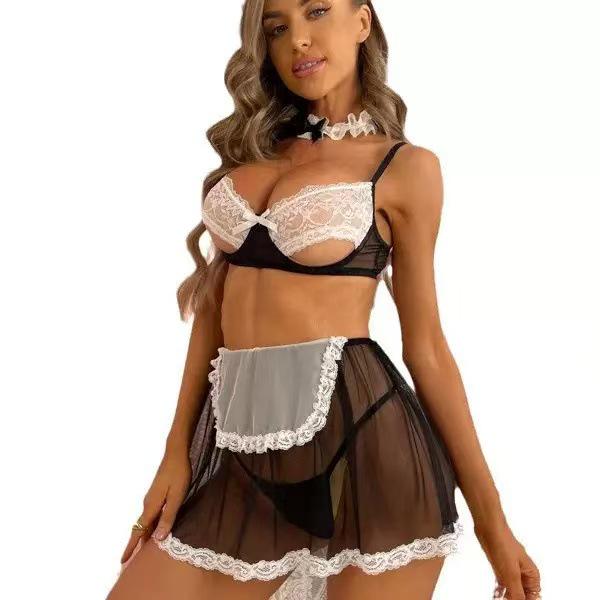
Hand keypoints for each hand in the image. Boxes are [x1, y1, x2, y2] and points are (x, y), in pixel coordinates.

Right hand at [119, 447, 191, 569]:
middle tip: (130, 562)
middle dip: (135, 544)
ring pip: (145, 521)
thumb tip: (157, 539)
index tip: (123, 561)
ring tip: (141, 550)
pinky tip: (154, 529)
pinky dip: (148, 526)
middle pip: (140, 528)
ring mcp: (151, 498)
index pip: (139, 531)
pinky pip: (150, 515)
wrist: (176, 453)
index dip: (131, 546)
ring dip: (142, 535)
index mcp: (151, 506)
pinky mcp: (156, 494)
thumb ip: (168, 517)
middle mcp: (148, 504)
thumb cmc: (179, 474)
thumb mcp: (176, 497)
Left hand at [475, 518, 540, 598]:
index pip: (534, 597)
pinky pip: (503, 584)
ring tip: (501, 599)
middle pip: (523, 595)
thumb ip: (517, 594)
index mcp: (532, 575)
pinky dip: (500, 591)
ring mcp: (511, 570)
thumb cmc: (503, 544)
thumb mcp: (511, 575)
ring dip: (507, 597)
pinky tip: (496, 595)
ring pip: (512, 591)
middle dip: (515, 599)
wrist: (488, 528)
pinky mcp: (500, 567)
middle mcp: (523, 573)